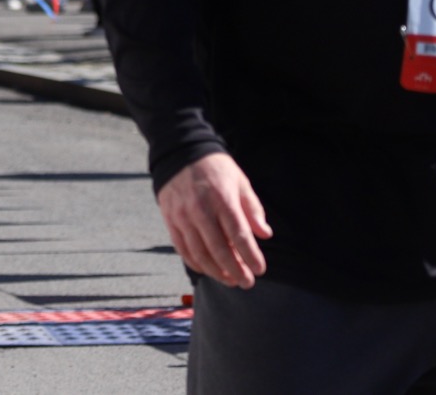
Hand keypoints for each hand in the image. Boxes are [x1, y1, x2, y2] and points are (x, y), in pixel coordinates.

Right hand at [156, 153, 272, 288]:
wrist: (180, 153)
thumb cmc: (216, 169)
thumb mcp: (240, 182)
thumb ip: (253, 209)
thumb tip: (265, 234)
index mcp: (222, 199)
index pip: (239, 235)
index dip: (251, 256)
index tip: (260, 270)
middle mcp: (200, 209)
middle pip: (219, 249)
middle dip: (235, 270)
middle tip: (247, 282)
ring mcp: (183, 216)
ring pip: (199, 254)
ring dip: (216, 272)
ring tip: (230, 280)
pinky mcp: (170, 220)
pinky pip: (182, 249)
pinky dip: (196, 264)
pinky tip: (208, 270)